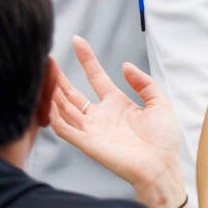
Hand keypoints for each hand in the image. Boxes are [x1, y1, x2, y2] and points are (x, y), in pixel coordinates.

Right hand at [46, 38, 185, 207]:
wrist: (161, 166)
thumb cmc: (163, 141)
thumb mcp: (159, 103)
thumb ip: (143, 83)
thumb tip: (126, 65)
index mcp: (116, 103)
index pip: (95, 76)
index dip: (87, 58)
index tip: (77, 40)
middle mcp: (100, 115)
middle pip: (71, 92)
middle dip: (58, 76)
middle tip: (47, 59)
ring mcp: (92, 129)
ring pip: (63, 107)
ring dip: (52, 91)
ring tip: (43, 74)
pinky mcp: (87, 143)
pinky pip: (64, 128)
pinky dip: (54, 115)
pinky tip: (48, 100)